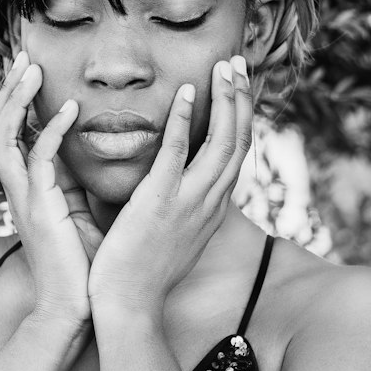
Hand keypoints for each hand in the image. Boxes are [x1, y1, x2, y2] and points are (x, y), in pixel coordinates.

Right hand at [0, 51, 102, 328]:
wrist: (76, 308)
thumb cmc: (84, 267)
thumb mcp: (82, 213)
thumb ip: (80, 182)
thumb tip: (98, 153)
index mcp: (28, 189)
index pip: (12, 133)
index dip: (16, 99)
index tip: (30, 67)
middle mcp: (19, 189)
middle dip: (8, 89)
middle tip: (23, 54)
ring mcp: (25, 198)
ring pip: (4, 136)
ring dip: (17, 99)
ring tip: (33, 68)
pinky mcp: (40, 208)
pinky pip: (38, 159)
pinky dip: (51, 130)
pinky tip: (70, 109)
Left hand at [87, 54, 252, 319]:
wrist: (129, 307)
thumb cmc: (141, 276)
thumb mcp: (172, 237)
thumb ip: (177, 207)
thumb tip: (171, 185)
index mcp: (212, 210)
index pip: (236, 156)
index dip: (241, 119)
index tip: (238, 88)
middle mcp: (209, 203)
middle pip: (239, 142)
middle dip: (242, 99)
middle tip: (239, 62)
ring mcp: (188, 203)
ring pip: (221, 143)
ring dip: (225, 100)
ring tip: (225, 66)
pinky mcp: (160, 203)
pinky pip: (177, 153)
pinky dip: (183, 119)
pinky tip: (184, 90)